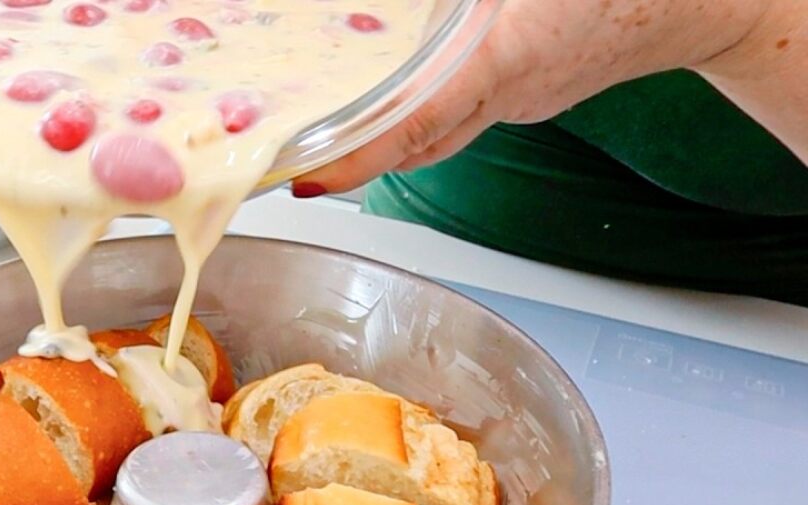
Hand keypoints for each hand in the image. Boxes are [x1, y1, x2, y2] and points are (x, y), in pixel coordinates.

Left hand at [292, 0, 779, 195]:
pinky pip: (455, 110)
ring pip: (433, 130)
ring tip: (315, 135)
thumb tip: (413, 2)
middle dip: (350, 158)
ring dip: (377, 136)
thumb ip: (467, 3)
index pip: (421, 121)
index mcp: (512, 59)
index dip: (359, 154)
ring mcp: (520, 100)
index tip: (306, 179)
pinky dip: (414, 110)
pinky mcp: (525, 90)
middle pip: (415, 141)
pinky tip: (385, 88)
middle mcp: (511, 92)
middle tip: (286, 161)